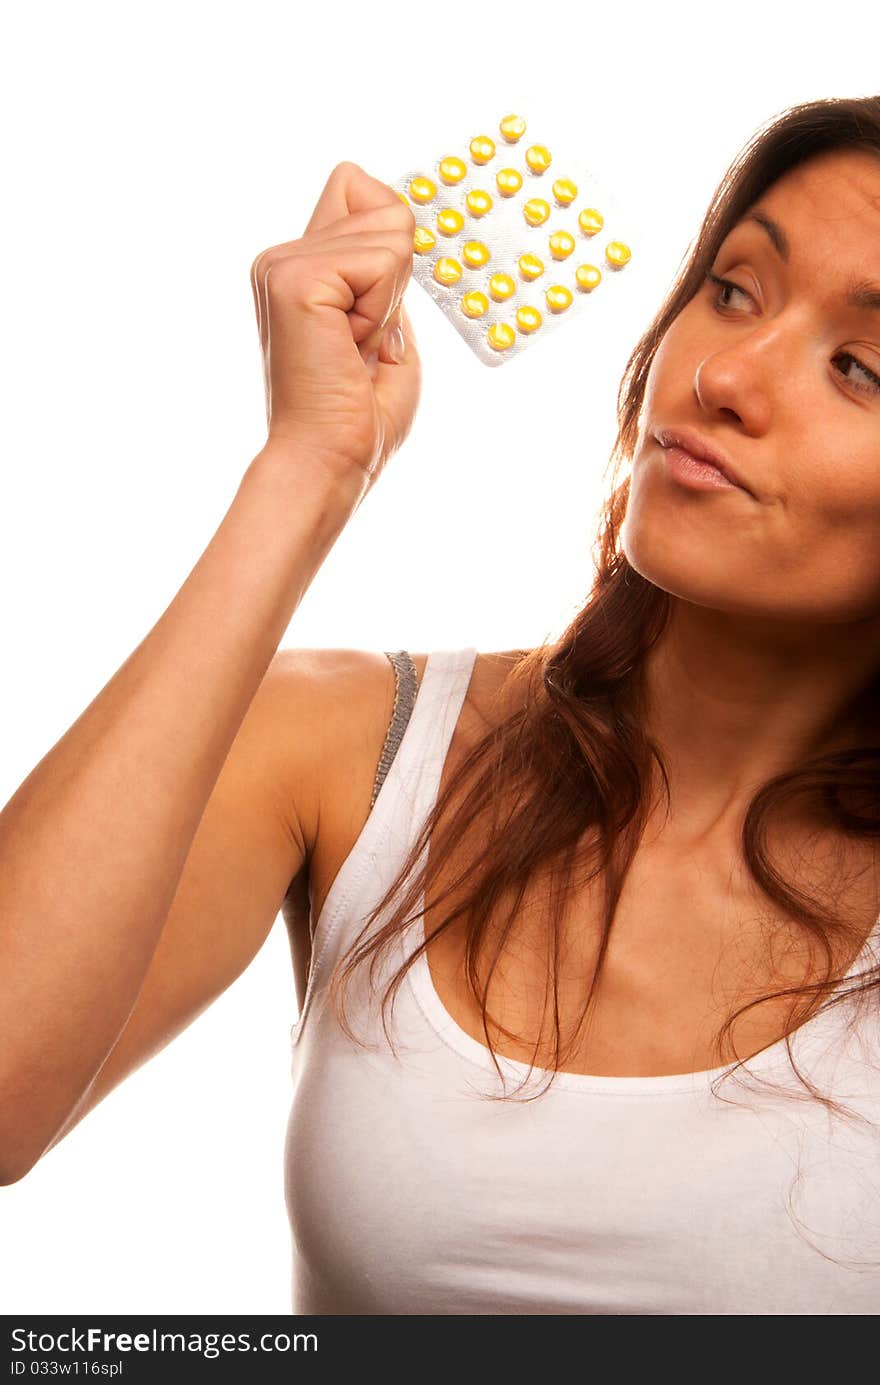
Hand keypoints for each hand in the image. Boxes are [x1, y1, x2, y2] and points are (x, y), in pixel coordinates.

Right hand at [250, 162, 421, 492]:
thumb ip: (386, 272)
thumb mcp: (387, 329)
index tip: (372, 315)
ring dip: (390, 301)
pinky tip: (348, 347)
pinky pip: (383, 261)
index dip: (390, 242)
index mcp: (298, 269)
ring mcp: (282, 264)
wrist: (329, 461)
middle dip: (398, 279)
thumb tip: (399, 222)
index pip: (358, 185)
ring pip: (390, 230)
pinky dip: (382, 311)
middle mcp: (281, 258)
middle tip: (362, 342)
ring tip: (352, 349)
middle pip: (384, 204)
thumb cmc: (357, 417)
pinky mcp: (294, 279)